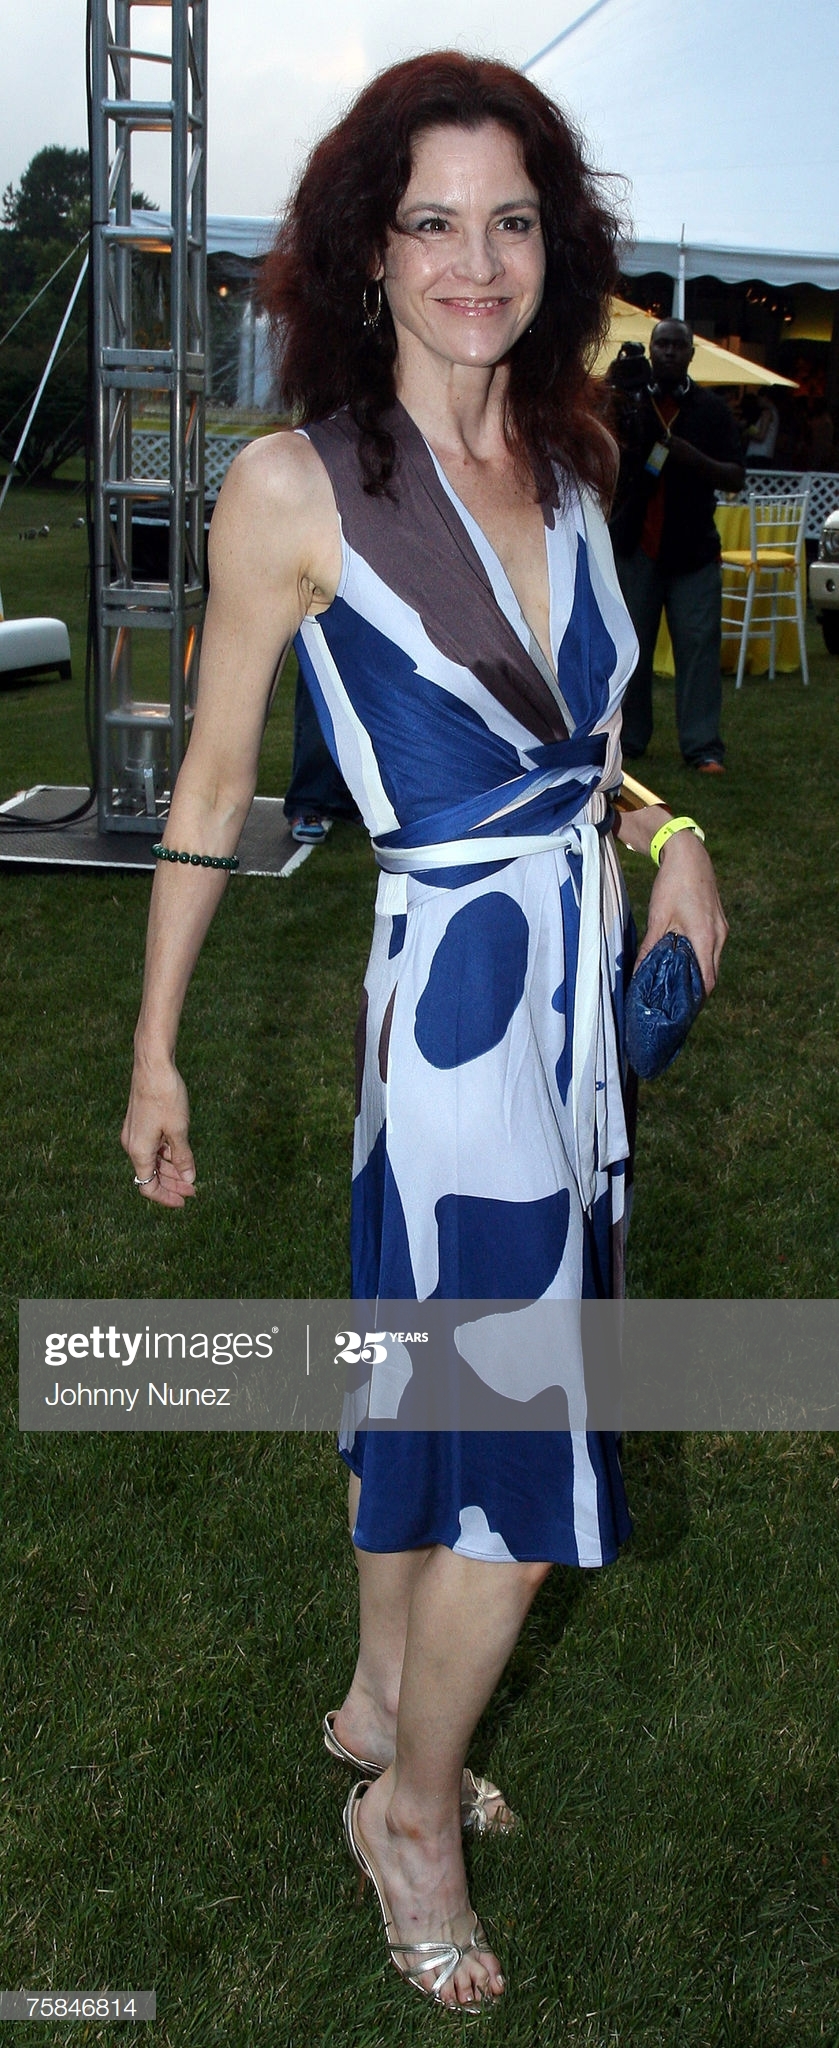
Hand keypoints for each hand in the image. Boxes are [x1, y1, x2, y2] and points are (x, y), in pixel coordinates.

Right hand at [121, 1056, 196, 1207]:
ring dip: (170, 1169)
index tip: (184, 1200)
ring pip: (153, 1160)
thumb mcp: (179, 1130)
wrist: (152, 1065)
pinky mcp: (140, 1123)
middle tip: (194, 1189)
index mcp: (139, 1151)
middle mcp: (132, 1145)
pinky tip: (182, 1154)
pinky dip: (166, 1154)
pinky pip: (152, 1146)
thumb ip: (183, 1157)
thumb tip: (188, 1179)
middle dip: (172, 1184)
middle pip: (150, 1175)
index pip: (147, 1186)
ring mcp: (135, 1133)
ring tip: (191, 1174)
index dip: (166, 1197)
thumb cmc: (165, 1096)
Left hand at [636, 828, 727, 993]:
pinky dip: (701, 959)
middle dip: (696, 991)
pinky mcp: (719, 922)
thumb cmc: (672, 885)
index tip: (681, 1012)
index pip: (707, 981)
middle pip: (712, 974)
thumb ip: (650, 948)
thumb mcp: (658, 917)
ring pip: (713, 961)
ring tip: (677, 986)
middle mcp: (719, 936)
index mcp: (705, 938)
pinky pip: (712, 948)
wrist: (689, 855)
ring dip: (698, 974)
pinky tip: (684, 961)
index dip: (696, 1000)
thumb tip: (639, 973)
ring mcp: (722, 928)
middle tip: (676, 1004)